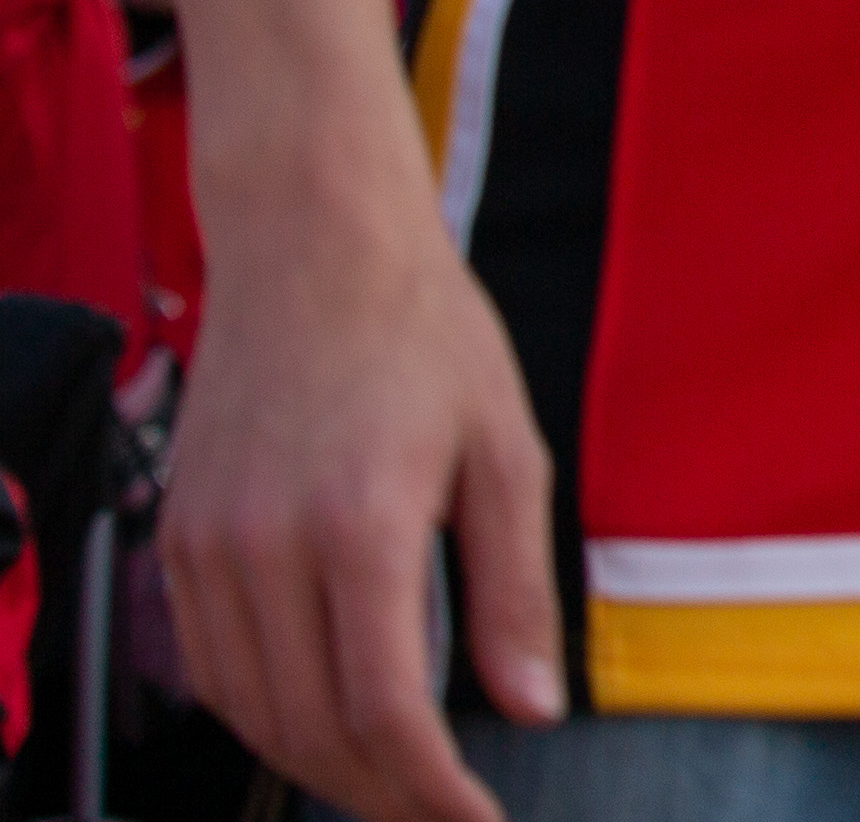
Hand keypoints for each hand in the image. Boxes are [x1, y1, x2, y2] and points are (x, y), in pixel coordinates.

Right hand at [162, 180, 561, 821]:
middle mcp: (264, 547)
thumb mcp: (505, 449)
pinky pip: (212, 666)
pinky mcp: (177, 537)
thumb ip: (512, 588)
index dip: (431, 790)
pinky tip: (318, 718)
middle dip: (382, 793)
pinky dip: (263, 713)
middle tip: (443, 810)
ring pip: (251, 711)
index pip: (382, 710)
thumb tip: (528, 708)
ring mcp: (206, 546)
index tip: (478, 818)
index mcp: (359, 526)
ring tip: (393, 781)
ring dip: (321, 764)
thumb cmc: (423, 332)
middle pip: (311, 728)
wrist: (312, 247)